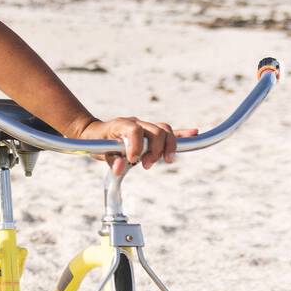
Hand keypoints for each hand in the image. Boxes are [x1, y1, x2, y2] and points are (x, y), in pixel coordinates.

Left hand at [74, 117, 199, 174]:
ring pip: (165, 130)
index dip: (136, 145)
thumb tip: (120, 169)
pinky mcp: (151, 133)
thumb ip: (111, 159)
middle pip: (156, 130)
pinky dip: (181, 134)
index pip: (135, 130)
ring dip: (168, 146)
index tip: (133, 160)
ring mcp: (145, 126)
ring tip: (165, 160)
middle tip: (146, 166)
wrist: (95, 133)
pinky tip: (195, 134)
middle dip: (156, 150)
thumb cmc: (97, 142)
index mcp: (121, 124)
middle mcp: (136, 122)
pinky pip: (169, 132)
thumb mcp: (98, 152)